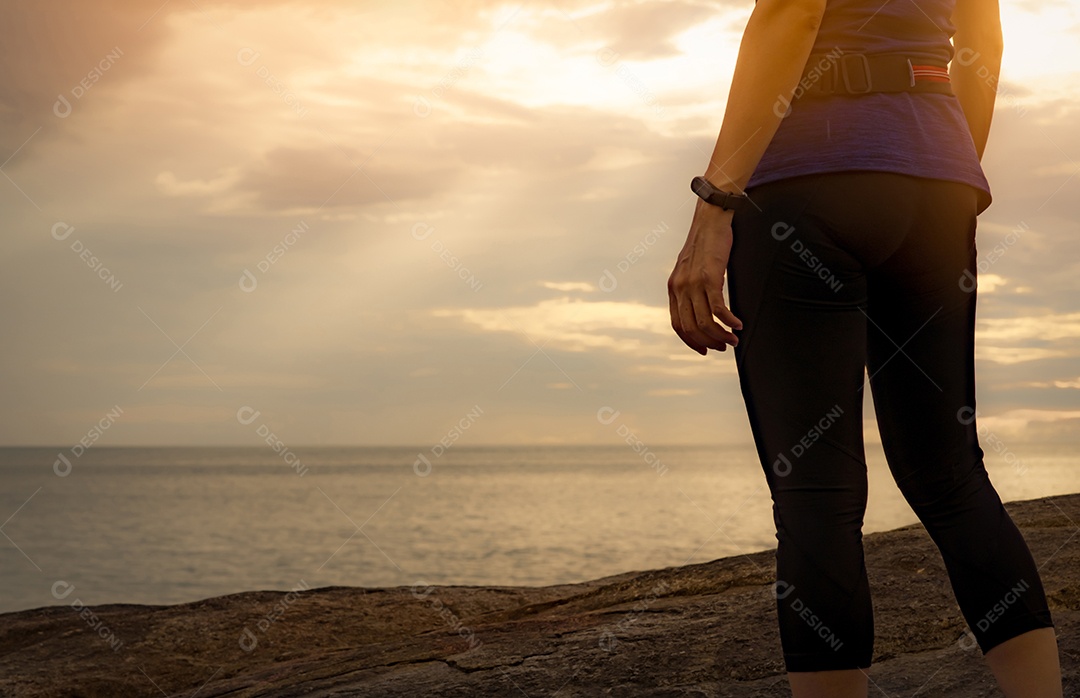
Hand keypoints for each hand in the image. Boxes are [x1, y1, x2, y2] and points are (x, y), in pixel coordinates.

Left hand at [667, 200, 743, 354]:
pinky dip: (729, 321)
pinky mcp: (709, 277)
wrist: (710, 218)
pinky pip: (718, 309)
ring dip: (721, 335)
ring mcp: (692, 283)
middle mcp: (679, 288)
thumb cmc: (705, 242)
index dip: (691, 341)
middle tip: (725, 347)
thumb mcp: (691, 267)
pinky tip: (738, 324)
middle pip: (691, 328)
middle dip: (708, 342)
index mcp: (673, 287)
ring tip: (734, 339)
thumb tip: (701, 307)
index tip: (705, 350)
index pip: (678, 325)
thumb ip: (691, 287)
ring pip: (704, 322)